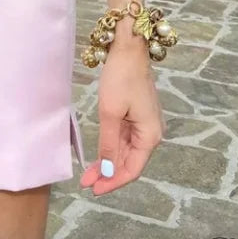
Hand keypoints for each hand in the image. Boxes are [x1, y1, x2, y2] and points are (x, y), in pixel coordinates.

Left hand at [79, 33, 165, 194]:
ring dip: (108, 163)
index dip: (114, 182)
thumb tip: (109, 171)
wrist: (129, 49)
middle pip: (129, 162)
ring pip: (126, 152)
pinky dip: (111, 148)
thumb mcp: (110, 113)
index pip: (132, 169)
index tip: (95, 189)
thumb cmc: (121, 78)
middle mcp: (151, 133)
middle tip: (86, 183)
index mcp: (149, 135)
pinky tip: (99, 156)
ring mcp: (144, 124)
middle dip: (108, 174)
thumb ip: (109, 144)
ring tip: (88, 173)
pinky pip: (124, 139)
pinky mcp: (136, 116)